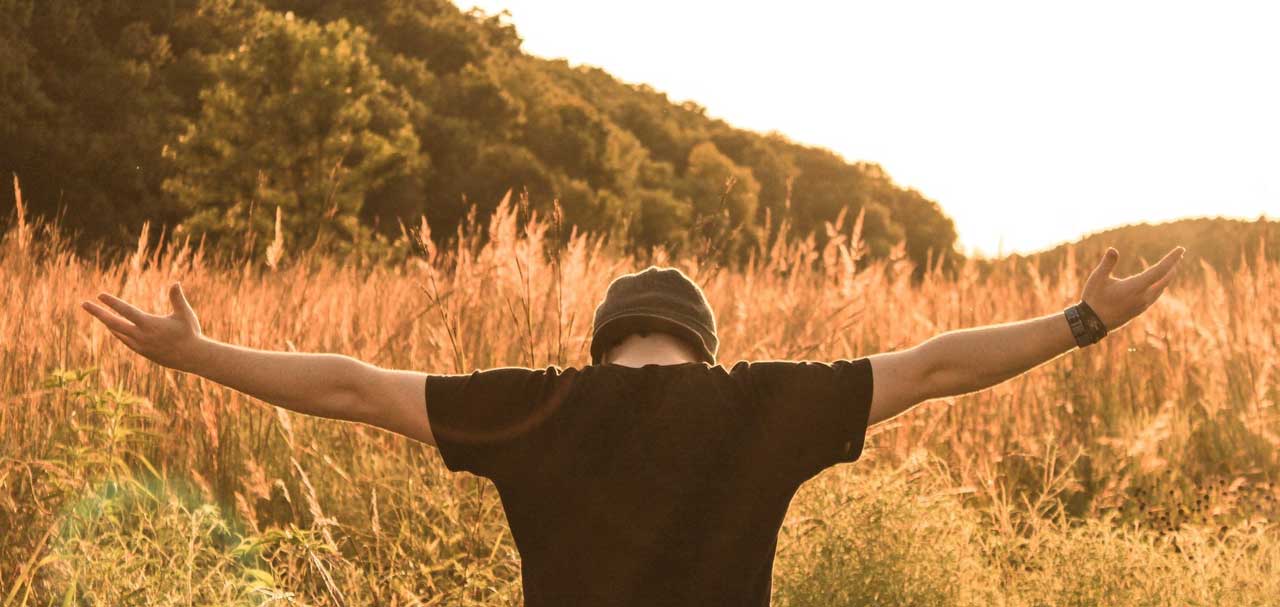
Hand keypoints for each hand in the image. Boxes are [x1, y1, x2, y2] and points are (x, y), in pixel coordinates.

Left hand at [81, 282, 204, 370]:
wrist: (192, 357)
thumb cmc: (190, 333)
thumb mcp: (185, 314)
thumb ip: (177, 298)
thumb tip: (175, 283)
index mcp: (149, 324)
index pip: (126, 310)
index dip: (112, 302)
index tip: (99, 295)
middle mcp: (141, 335)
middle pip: (113, 322)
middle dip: (98, 312)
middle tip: (84, 303)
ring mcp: (140, 345)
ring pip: (117, 332)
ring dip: (107, 322)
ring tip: (98, 314)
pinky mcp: (142, 351)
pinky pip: (124, 340)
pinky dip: (117, 332)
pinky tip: (113, 328)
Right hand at [1081, 246, 1184, 331]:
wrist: (1092, 324)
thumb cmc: (1093, 299)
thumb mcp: (1097, 278)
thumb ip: (1107, 263)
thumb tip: (1113, 250)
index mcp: (1135, 287)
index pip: (1159, 270)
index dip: (1171, 259)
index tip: (1181, 249)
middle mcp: (1143, 297)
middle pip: (1164, 280)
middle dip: (1172, 266)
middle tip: (1179, 255)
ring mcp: (1142, 305)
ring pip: (1160, 289)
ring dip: (1166, 277)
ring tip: (1170, 268)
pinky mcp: (1139, 310)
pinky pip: (1155, 295)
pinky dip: (1159, 285)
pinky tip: (1157, 284)